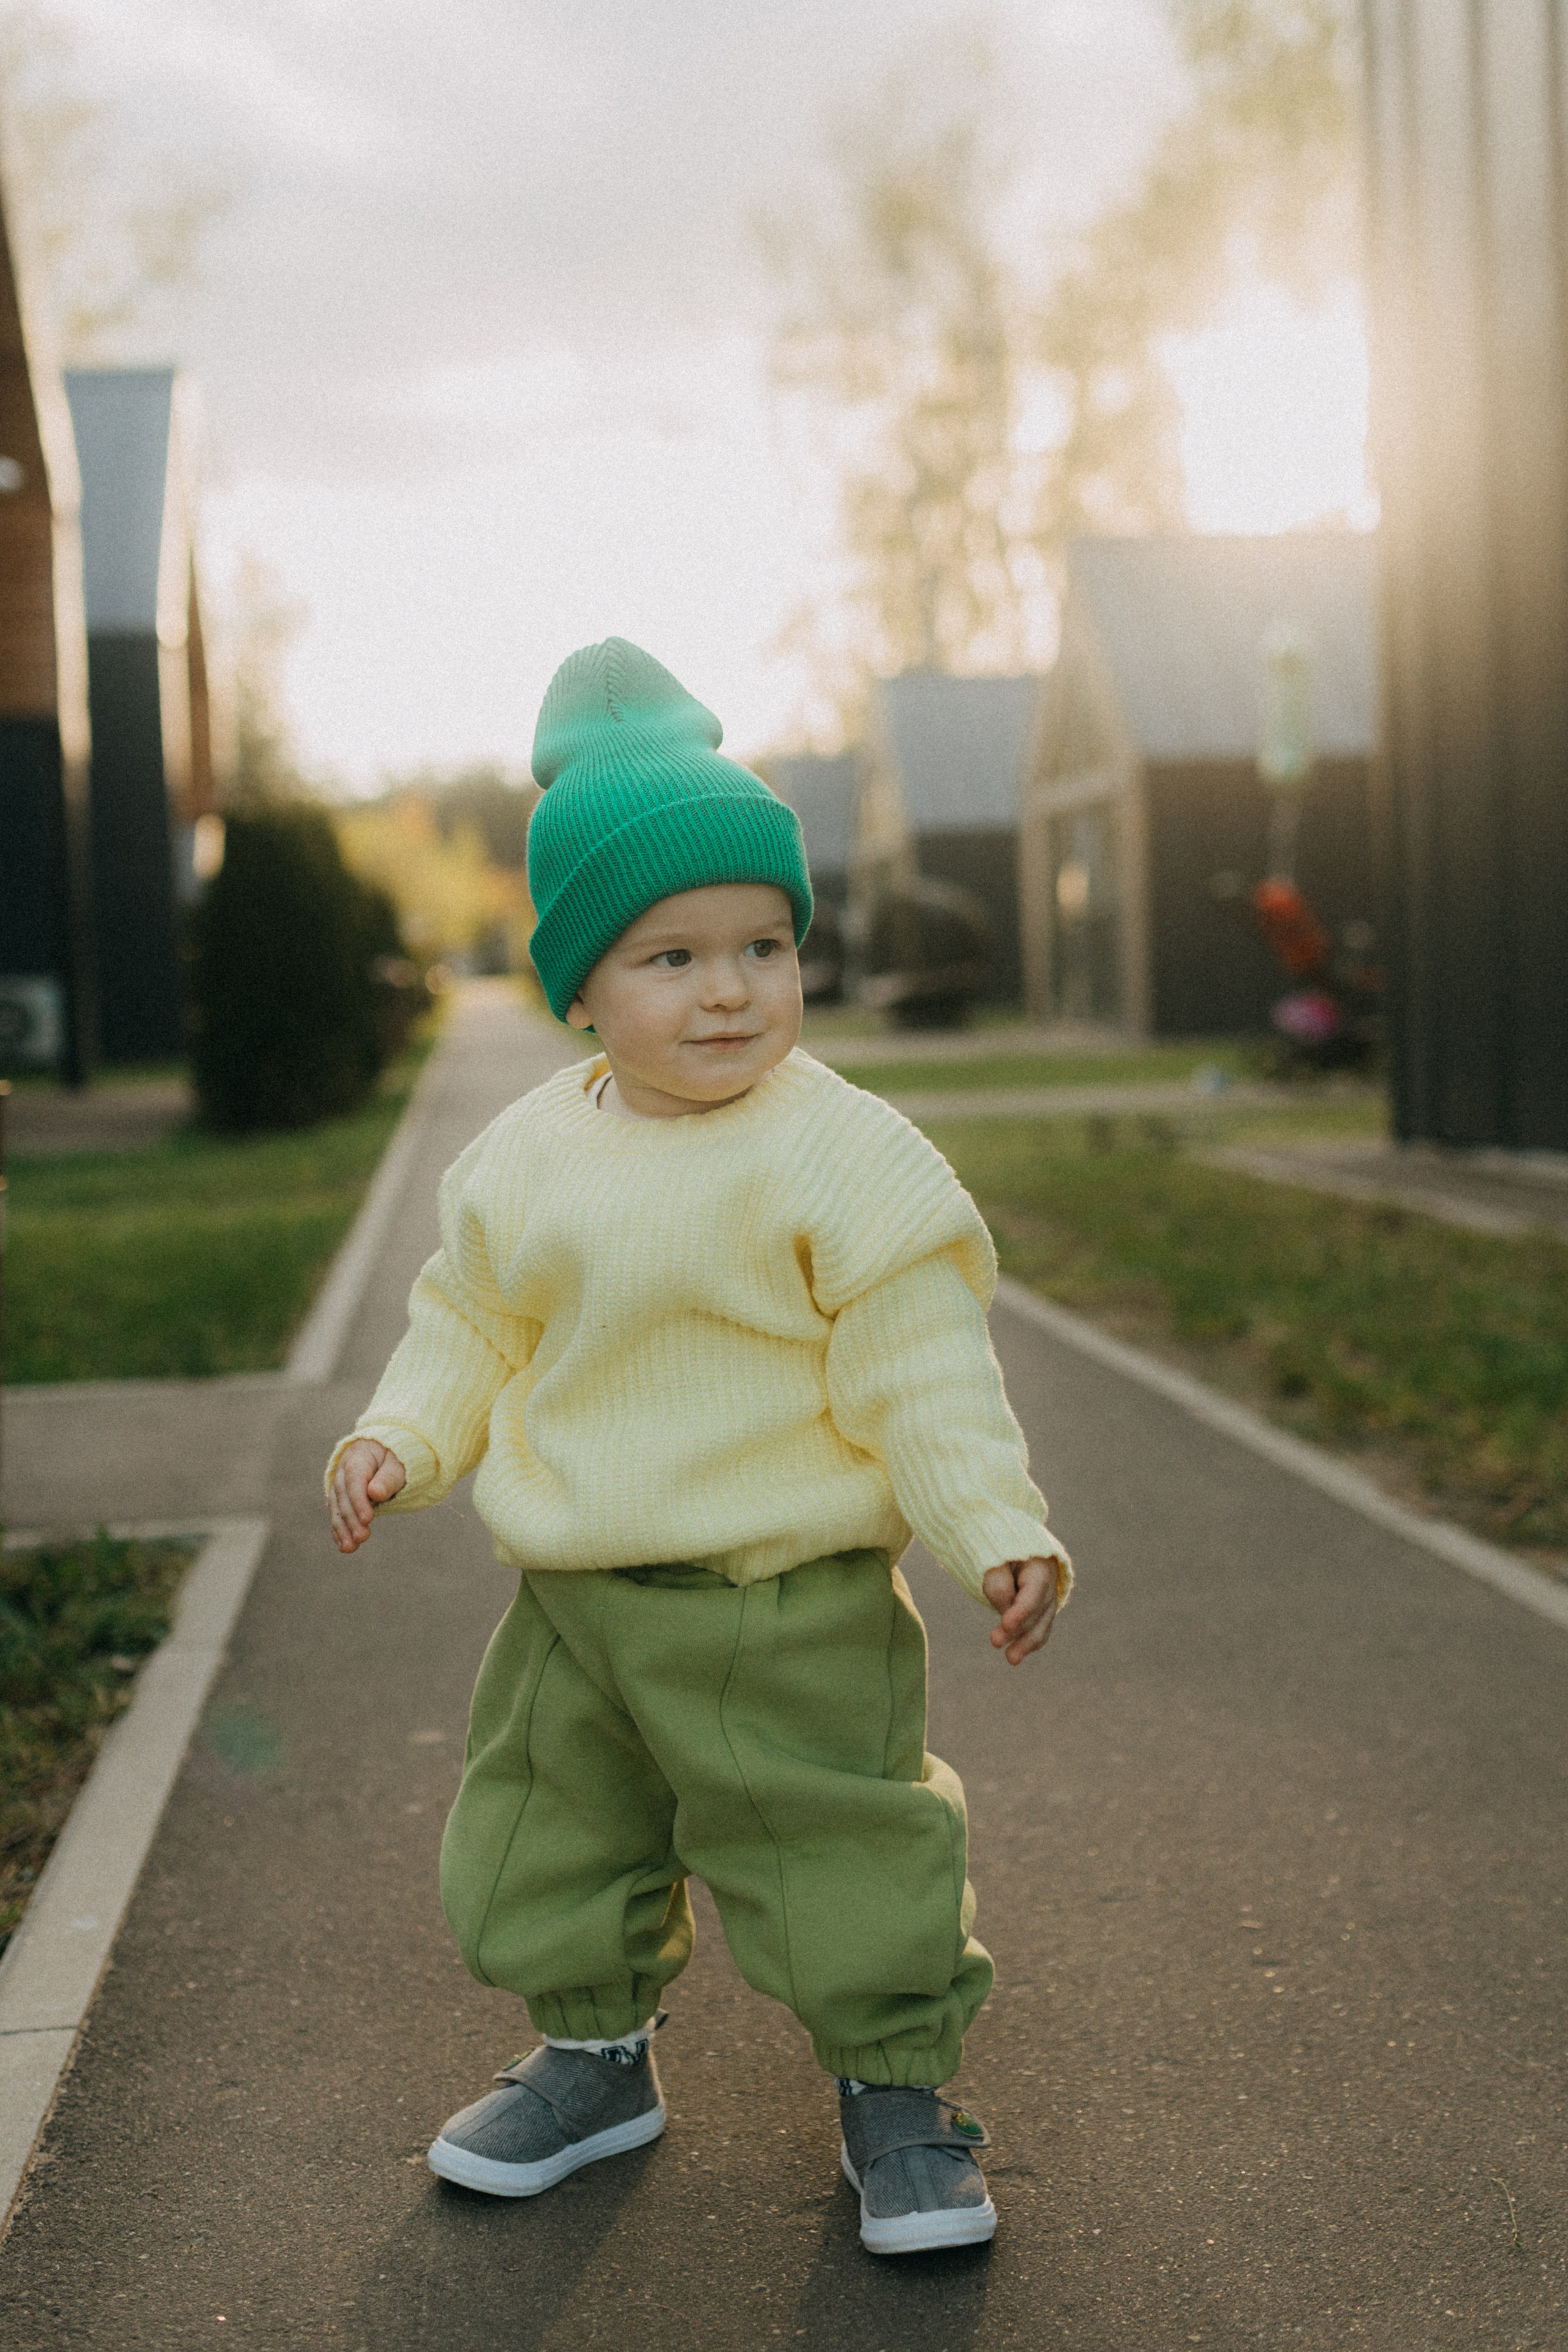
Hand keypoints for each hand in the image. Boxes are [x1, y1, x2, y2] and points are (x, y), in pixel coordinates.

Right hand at [328, 1439, 405, 1553]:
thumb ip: (388, 1478)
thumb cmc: (395, 1457)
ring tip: (350, 1548)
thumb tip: (376, 1493)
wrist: (384, 1451)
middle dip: (352, 1519)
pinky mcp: (341, 1498)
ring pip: (337, 1507)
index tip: (368, 1519)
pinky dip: (339, 1530)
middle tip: (362, 1537)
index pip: (355, 1480)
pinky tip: (344, 1546)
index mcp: (358, 1456)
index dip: (359, 1500)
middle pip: (344, 1496)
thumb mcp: (398, 1464)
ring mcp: (339, 1484)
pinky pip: (337, 1514)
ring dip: (342, 1528)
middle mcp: (343, 1470)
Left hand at [981, 1557, 1059, 1665]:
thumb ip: (998, 1583)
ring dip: (1026, 1642)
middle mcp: (1051, 1580)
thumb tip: (1006, 1612)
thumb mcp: (993, 1559)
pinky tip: (1016, 1654)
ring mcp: (1049, 1595)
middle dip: (1018, 1628)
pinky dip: (1029, 1640)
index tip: (1006, 1624)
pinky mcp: (1042, 1607)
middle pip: (1038, 1609)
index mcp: (1041, 1562)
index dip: (1022, 1610)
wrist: (1006, 1542)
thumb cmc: (997, 1549)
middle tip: (995, 1641)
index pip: (1035, 1589)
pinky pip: (1040, 1627)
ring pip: (1042, 1623)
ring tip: (1011, 1658)